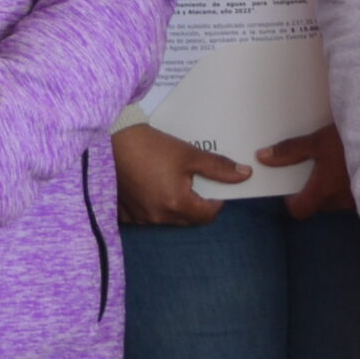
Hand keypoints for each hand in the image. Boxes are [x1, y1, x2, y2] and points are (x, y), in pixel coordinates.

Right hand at [114, 123, 250, 226]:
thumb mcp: (189, 154)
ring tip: (174, 182)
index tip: (216, 186)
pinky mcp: (126, 213)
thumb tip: (244, 174)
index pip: (207, 215)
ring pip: (168, 219)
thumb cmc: (153, 146)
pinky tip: (153, 189)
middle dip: (197, 204)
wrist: (115, 139)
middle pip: (188, 219)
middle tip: (196, 181)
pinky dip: (154, 207)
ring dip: (176, 206)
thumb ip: (218, 167)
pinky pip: (146, 217)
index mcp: (177, 204)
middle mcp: (158, 217)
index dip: (217, 201)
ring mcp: (140, 217)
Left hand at [259, 123, 354, 218]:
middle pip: (316, 203)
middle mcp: (337, 202)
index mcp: (322, 192)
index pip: (298, 210)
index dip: (290, 199)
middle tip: (310, 167)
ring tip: (330, 162)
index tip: (289, 184)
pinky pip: (349, 193)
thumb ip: (290, 151)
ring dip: (329, 185)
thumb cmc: (351, 145)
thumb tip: (263, 157)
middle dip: (311, 188)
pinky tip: (348, 164)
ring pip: (333, 198)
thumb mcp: (317, 142)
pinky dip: (344, 182)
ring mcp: (354, 199)